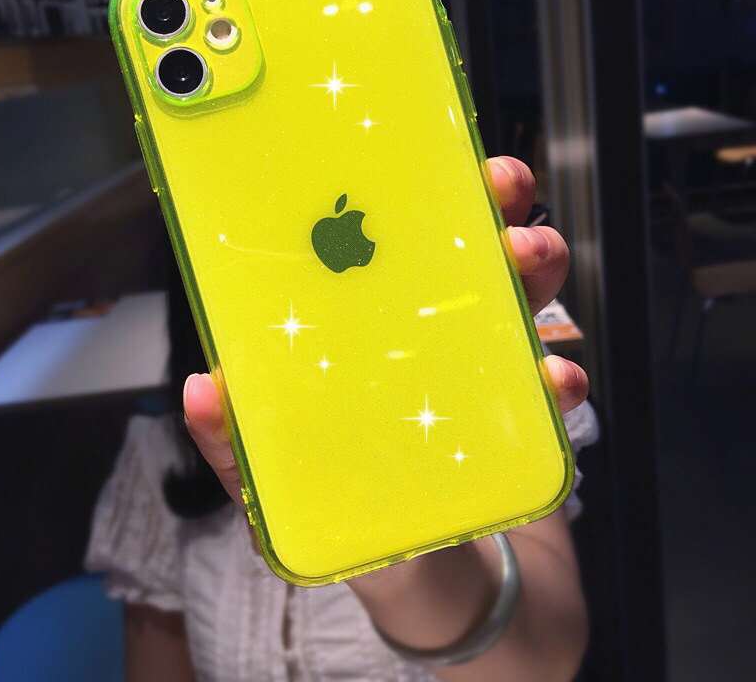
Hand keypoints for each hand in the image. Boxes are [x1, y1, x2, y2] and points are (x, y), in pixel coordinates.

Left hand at [183, 155, 588, 517]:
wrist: (446, 597)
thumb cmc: (352, 533)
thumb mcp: (280, 499)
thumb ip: (240, 453)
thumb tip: (199, 390)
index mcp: (367, 347)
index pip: (378, 260)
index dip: (392, 206)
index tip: (404, 163)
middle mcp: (429, 347)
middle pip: (461, 257)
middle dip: (484, 207)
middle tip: (495, 186)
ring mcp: (484, 377)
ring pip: (517, 295)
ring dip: (533, 261)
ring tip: (528, 257)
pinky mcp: (530, 418)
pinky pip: (555, 377)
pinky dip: (563, 370)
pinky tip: (558, 380)